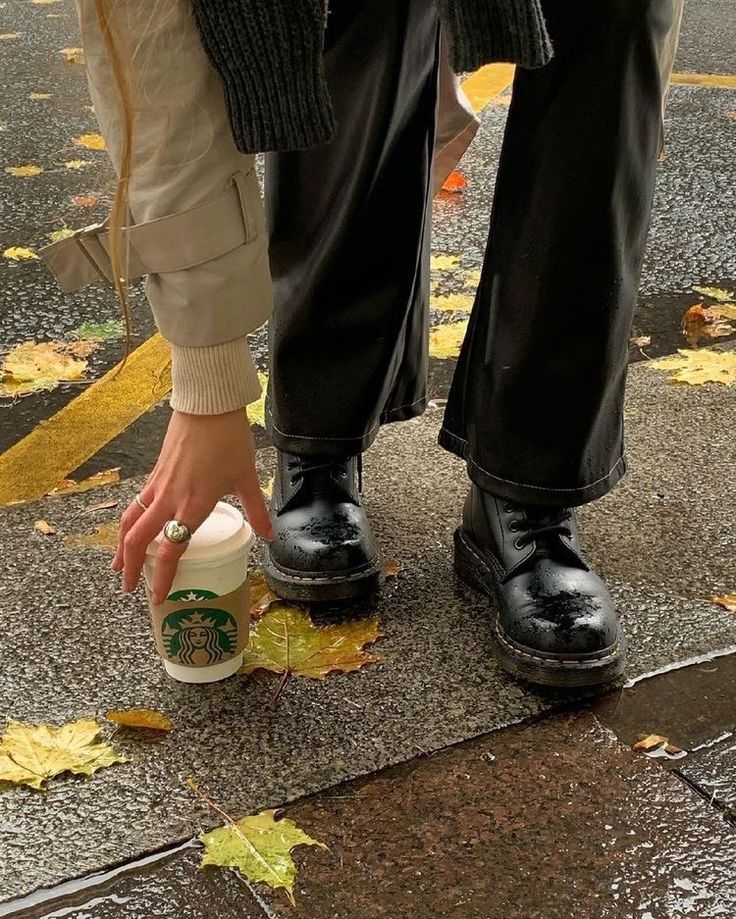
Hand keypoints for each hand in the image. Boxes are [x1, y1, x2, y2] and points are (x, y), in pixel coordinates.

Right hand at [112, 408, 272, 602]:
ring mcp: (159, 485)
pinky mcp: (155, 473)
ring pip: (132, 522)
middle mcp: (170, 499)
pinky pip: (136, 504)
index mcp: (194, 504)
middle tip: (129, 589)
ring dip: (123, 547)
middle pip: (140, 540)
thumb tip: (269, 535)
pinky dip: (129, 523)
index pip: (172, 550)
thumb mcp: (247, 477)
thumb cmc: (228, 439)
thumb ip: (256, 510)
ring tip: (118, 567)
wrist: (207, 405)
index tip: (158, 596)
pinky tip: (131, 530)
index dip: (163, 576)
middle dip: (131, 567)